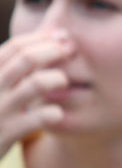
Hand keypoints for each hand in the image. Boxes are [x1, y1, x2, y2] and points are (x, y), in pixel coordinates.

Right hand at [0, 30, 73, 158]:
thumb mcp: (1, 83)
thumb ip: (22, 61)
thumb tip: (60, 34)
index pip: (16, 46)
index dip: (44, 39)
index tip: (63, 39)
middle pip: (27, 59)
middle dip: (54, 52)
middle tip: (70, 53)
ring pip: (37, 84)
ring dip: (57, 79)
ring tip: (62, 82)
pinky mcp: (7, 133)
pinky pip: (40, 117)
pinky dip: (54, 112)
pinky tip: (56, 113)